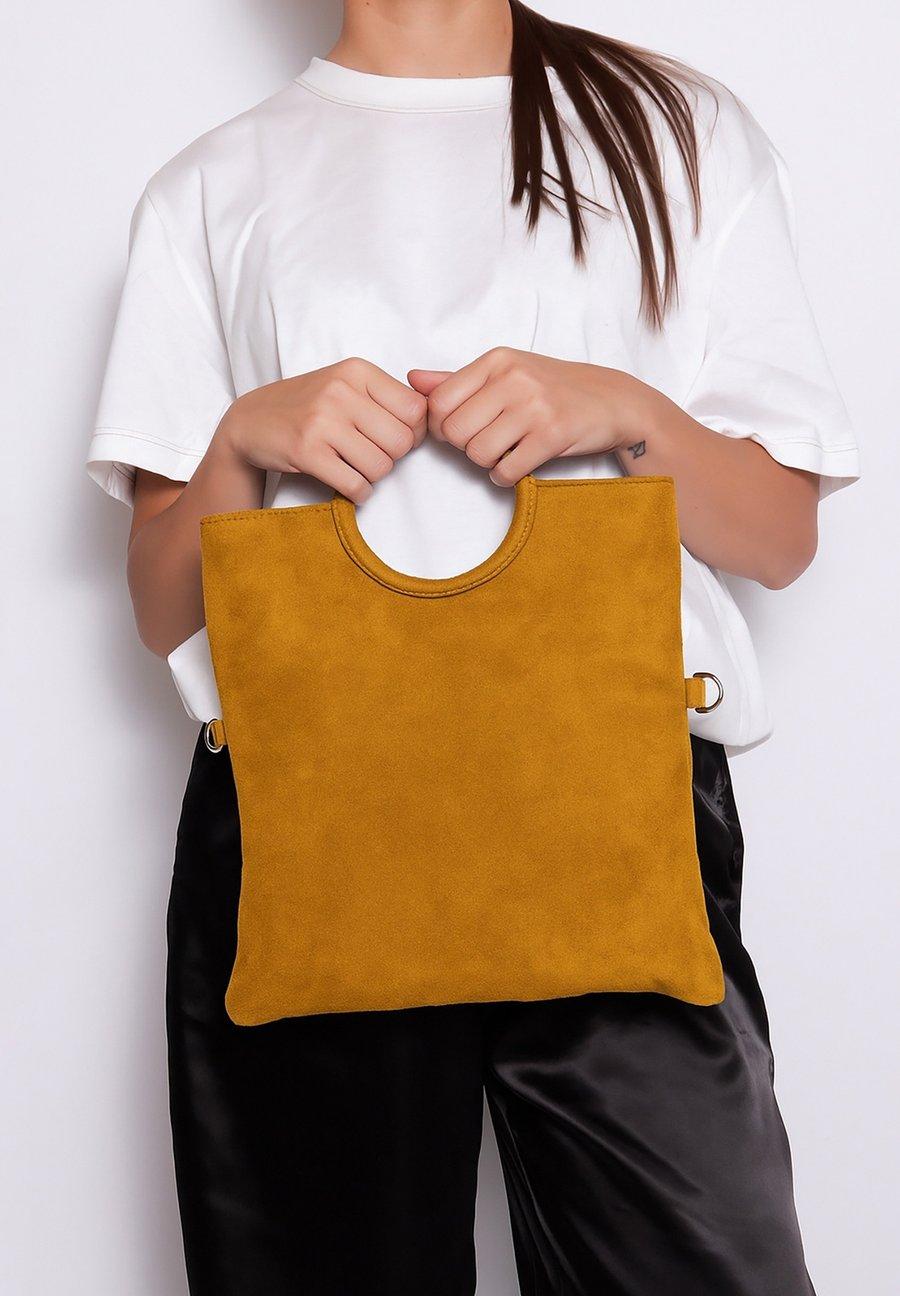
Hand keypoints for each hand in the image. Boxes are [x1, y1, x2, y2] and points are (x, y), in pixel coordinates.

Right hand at [217, 358, 427, 503]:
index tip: (396, 437)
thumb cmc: (307, 406)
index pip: (416, 408)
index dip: (414, 431)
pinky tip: (346, 482)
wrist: (250, 422)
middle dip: (392, 457)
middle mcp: (340, 391)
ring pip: (382, 466)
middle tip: (371, 455)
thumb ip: (385, 396)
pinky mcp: (307, 453)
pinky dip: (359, 493)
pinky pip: (357, 485)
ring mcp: (322, 422)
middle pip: (402, 442)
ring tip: (354, 467)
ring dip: (373, 476)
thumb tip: (434, 416)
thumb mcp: (345, 385)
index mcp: (356, 371)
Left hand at [408, 348, 646, 484]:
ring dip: (487, 463)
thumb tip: (412, 380)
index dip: (442, 427)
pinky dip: (506, 477)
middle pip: (454, 432)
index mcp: (496, 360)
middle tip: (488, 443)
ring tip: (506, 452)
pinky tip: (519, 464)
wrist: (614, 401)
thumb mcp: (506, 373)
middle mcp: (513, 378)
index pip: (439, 403)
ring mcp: (534, 406)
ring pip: (478, 454)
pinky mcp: (552, 435)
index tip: (463, 430)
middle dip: (466, 447)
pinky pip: (506, 470)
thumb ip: (456, 380)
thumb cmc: (553, 389)